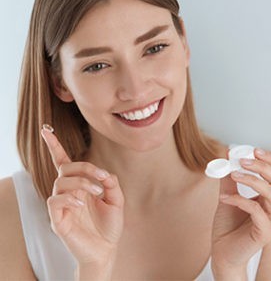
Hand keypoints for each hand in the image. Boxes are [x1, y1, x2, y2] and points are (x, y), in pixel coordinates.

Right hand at [41, 128, 123, 265]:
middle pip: (66, 168)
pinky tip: (81, 203)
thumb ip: (111, 183)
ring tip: (96, 193)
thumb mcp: (117, 200)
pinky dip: (68, 198)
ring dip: (81, 183)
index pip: (63, 162)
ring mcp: (61, 205)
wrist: (106, 250)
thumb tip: (104, 173)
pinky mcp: (57, 219)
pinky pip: (55, 201)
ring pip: (61, 182)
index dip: (54, 146)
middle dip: (85, 168)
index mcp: (80, 185)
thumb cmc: (109, 225)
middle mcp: (68, 192)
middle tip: (102, 177)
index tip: (45, 130)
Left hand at [211, 148, 270, 269]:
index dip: (269, 162)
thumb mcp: (227, 197)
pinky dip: (240, 200)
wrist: (221, 251)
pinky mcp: (265, 232)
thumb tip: (226, 159)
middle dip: (262, 167)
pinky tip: (224, 198)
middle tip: (243, 160)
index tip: (253, 150)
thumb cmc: (227, 226)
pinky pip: (257, 211)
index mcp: (267, 199)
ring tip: (233, 174)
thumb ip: (229, 180)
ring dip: (252, 181)